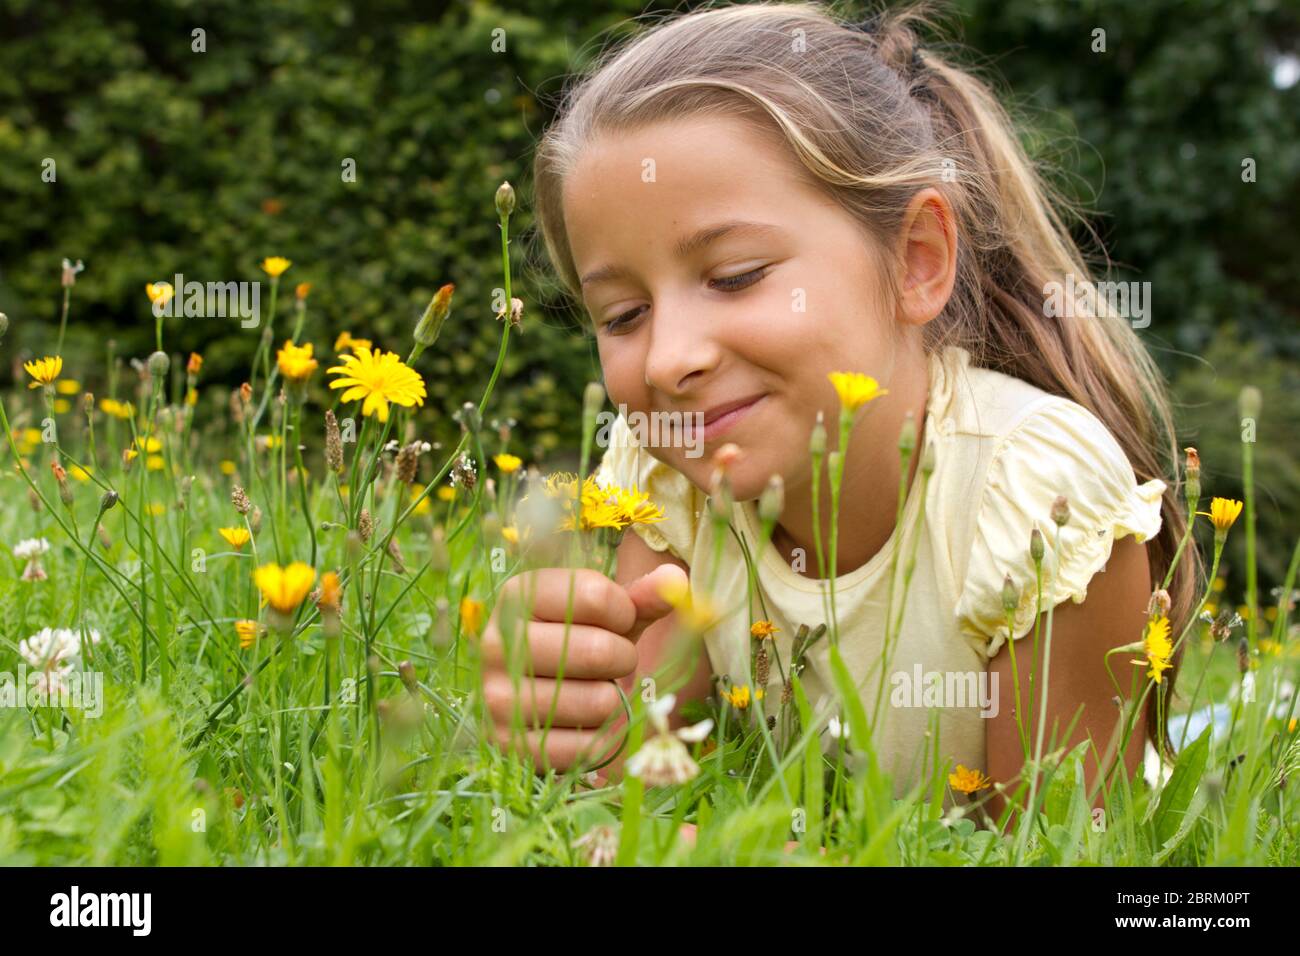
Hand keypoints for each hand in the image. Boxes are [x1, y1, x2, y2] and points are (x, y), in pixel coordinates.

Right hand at [481, 564, 685, 771]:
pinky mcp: (509, 746)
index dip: (624, 612)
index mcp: (518, 597)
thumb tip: (677, 581)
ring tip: (594, 691)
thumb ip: (640, 599)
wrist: (530, 704)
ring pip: (597, 702)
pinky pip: (585, 746)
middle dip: (623, 659)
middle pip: (598, 650)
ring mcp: (497, 698)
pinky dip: (598, 739)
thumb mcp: (606, 618)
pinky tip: (582, 724)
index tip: (617, 621)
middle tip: (611, 663)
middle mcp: (497, 643)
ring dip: (613, 701)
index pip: (595, 594)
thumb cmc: (575, 647)